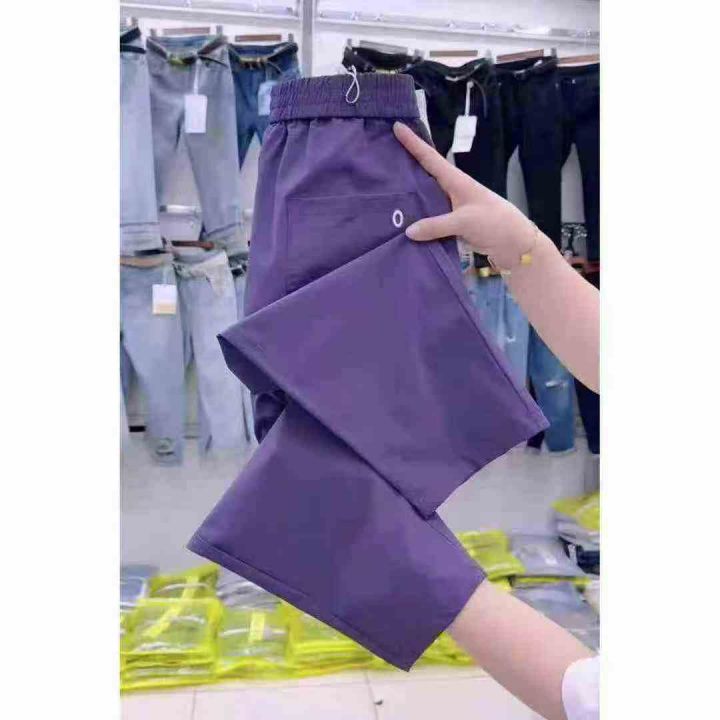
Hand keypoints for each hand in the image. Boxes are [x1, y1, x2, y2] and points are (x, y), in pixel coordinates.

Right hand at [393, 121, 535, 267]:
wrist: (515, 243)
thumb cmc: (494, 223)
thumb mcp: (464, 222)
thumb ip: (436, 225)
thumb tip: (408, 231)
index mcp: (456, 181)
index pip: (430, 158)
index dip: (414, 143)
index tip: (398, 126)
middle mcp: (451, 191)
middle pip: (424, 174)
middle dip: (407, 165)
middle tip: (384, 156)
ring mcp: (451, 207)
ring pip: (425, 198)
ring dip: (409, 194)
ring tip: (386, 190)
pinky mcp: (452, 224)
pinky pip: (429, 218)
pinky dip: (417, 218)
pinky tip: (402, 222)